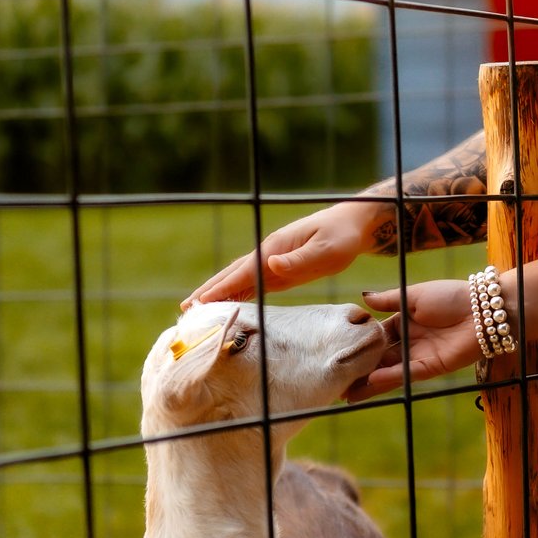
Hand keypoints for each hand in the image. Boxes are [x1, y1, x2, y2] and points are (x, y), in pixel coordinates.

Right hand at [186, 201, 390, 308]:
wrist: (352, 226)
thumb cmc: (342, 237)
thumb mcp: (327, 250)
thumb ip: (300, 260)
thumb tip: (272, 266)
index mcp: (274, 248)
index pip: (243, 272)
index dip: (221, 288)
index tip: (200, 302)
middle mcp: (268, 255)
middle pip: (232, 275)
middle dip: (209, 292)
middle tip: (185, 310)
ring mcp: (271, 263)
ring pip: (238, 281)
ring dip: (217, 295)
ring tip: (195, 311)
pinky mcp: (279, 272)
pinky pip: (252, 286)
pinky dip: (236, 296)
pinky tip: (225, 308)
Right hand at [346, 278, 485, 400]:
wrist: (484, 310)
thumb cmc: (451, 296)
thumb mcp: (414, 295)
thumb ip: (388, 301)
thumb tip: (362, 298)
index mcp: (403, 322)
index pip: (374, 337)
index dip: (356, 346)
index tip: (335, 354)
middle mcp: (408, 342)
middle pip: (378, 359)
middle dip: (358, 370)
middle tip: (333, 380)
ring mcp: (418, 356)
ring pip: (388, 371)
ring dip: (368, 382)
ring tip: (345, 392)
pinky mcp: (431, 368)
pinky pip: (406, 375)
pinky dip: (389, 378)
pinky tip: (370, 382)